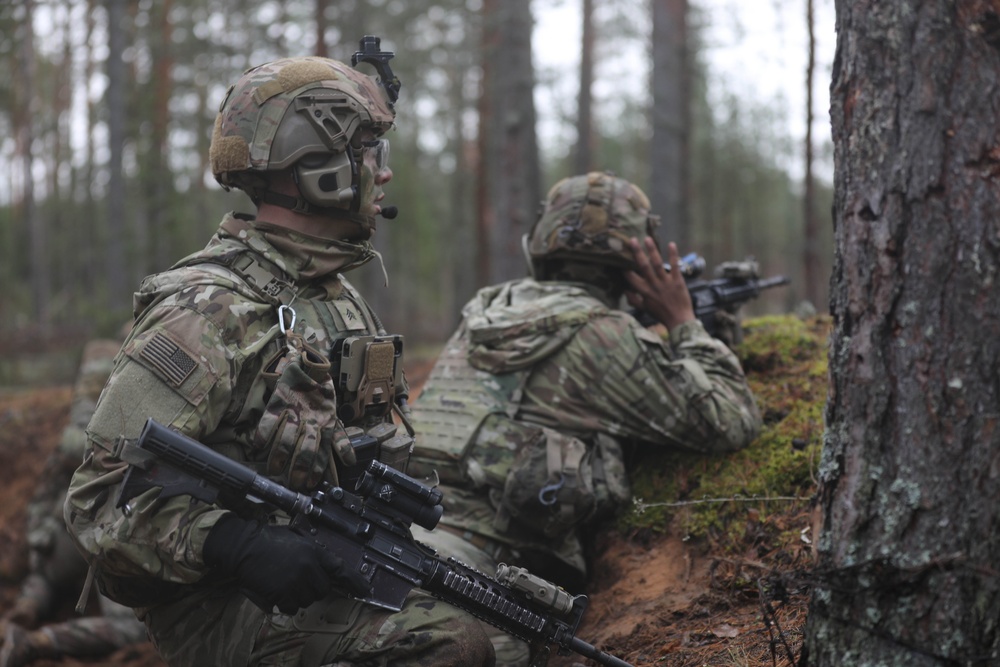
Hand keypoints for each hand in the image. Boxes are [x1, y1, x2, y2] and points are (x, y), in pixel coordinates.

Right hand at [204, 515, 369, 613]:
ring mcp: (296, 581)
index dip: (355, 581)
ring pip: (308, 600)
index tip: (365, 590)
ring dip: (298, 596)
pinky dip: (285, 603)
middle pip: (323, 589)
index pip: (340, 568)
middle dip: (314, 588)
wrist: (244, 547)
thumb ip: (311, 549)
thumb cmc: (267, 540)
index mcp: (313, 550)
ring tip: (285, 582)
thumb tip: (323, 561)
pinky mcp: (282, 593)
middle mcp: (308, 566)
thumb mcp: (295, 536)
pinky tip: (277, 591)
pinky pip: (291, 607)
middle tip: (299, 580)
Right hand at [625, 238, 695, 329]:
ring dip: (652, 250)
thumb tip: (625, 290)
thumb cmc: (661, 314)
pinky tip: (671, 244)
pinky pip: (675, 266)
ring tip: (648, 238)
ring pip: (657, 263)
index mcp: (644, 292)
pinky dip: (673, 255)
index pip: (631, 277)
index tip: (621, 257)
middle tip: (632, 240)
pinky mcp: (678, 280)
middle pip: (643, 266)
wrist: (679, 320)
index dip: (625, 267)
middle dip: (637, 252)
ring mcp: (666, 282)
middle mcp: (654, 285)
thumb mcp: (644, 309)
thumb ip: (633, 299)